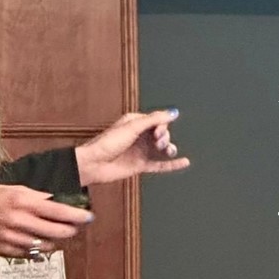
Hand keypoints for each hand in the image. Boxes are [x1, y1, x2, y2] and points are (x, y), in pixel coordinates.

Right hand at [0, 183, 93, 258]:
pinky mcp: (7, 250)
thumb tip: (55, 201)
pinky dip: (38, 248)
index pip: (59, 211)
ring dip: (55, 239)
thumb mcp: (14, 188)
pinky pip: (31, 253)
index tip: (88, 216)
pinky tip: (39, 241)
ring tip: (56, 232)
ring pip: (46, 245)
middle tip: (76, 227)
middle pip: (57, 231)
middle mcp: (20, 221)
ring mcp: (14, 238)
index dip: (77, 216)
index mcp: (23, 202)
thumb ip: (36, 197)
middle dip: (71, 230)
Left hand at [74, 109, 190, 187]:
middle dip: (164, 137)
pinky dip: (172, 165)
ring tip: (170, 151)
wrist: (94, 164)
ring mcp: (140, 151)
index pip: (157, 121)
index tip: (158, 132)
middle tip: (158, 142)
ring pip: (162, 149)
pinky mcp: (141, 165)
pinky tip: (185, 162)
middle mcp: (139, 136)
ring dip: (169, 149)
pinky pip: (160, 165)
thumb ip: (154, 120)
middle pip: (161, 134)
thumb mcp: (132, 127)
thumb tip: (174, 112)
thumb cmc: (108, 143)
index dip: (162, 126)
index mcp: (135, 123)